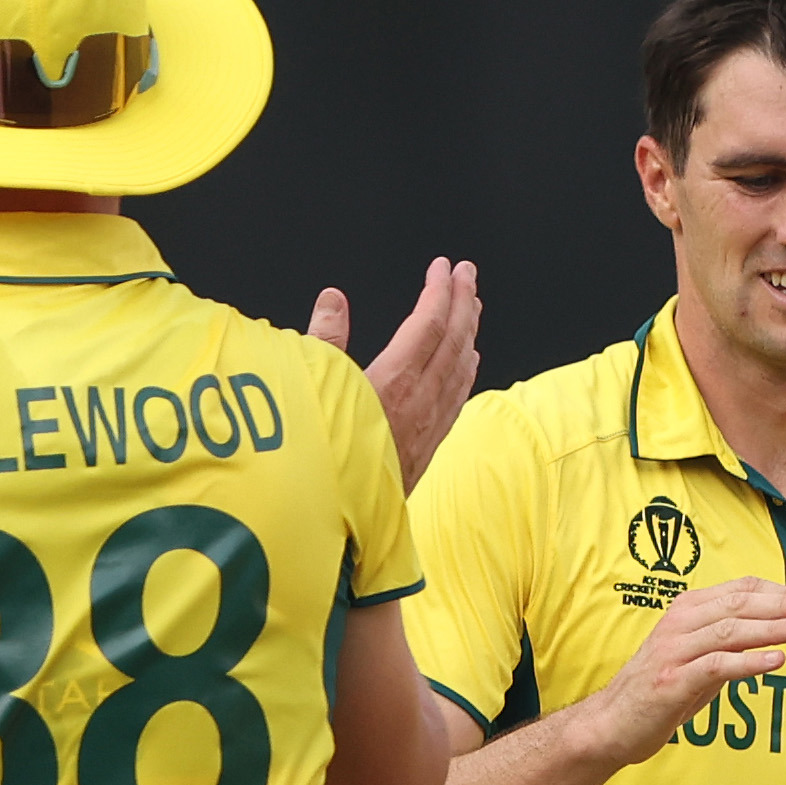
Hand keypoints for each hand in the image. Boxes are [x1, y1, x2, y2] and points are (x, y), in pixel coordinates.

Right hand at [311, 260, 481, 486]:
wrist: (340, 517)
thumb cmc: (321, 455)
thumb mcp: (313, 388)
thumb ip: (325, 340)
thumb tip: (334, 300)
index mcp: (395, 380)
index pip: (428, 323)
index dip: (438, 291)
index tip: (441, 267)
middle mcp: (421, 400)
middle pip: (454, 340)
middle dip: (462, 301)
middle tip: (467, 273)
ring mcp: (430, 423)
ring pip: (461, 367)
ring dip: (469, 331)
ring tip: (473, 305)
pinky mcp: (430, 443)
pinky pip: (458, 396)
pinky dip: (467, 370)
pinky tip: (471, 359)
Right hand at [570, 577, 785, 762]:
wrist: (611, 724)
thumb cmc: (657, 691)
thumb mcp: (696, 656)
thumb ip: (728, 641)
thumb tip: (772, 630)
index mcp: (686, 611)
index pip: (739, 589)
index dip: (777, 591)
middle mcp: (679, 624)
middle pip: (738, 604)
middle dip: (781, 604)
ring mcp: (674, 652)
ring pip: (730, 630)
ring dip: (771, 629)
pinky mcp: (672, 681)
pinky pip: (717, 665)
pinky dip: (750, 662)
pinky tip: (777, 661)